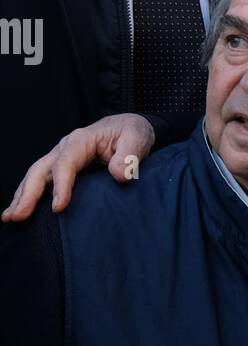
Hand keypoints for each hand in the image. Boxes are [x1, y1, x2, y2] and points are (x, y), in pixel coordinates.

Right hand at [1, 114, 155, 221]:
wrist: (131, 128)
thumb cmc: (133, 133)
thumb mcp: (138, 138)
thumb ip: (129, 156)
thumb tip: (118, 175)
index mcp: (82, 140)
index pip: (66, 164)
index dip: (60, 185)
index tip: (57, 207)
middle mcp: (65, 147)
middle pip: (41, 170)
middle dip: (28, 194)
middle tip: (19, 216)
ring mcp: (61, 156)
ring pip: (35, 176)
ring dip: (21, 196)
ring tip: (10, 217)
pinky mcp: (62, 167)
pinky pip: (41, 180)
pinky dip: (27, 194)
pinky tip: (19, 210)